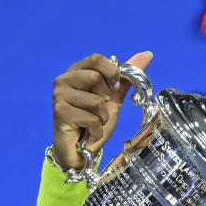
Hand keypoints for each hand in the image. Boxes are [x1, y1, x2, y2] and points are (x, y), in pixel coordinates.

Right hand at [51, 51, 152, 168]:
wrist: (80, 150)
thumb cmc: (93, 122)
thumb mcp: (113, 99)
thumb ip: (126, 78)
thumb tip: (146, 55)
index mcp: (75, 72)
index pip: (96, 58)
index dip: (111, 73)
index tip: (113, 89)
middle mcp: (63, 80)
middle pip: (96, 78)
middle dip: (106, 100)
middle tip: (98, 111)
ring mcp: (59, 96)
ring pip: (96, 102)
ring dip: (102, 118)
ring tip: (92, 124)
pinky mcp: (60, 113)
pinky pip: (91, 119)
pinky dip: (97, 131)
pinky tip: (88, 134)